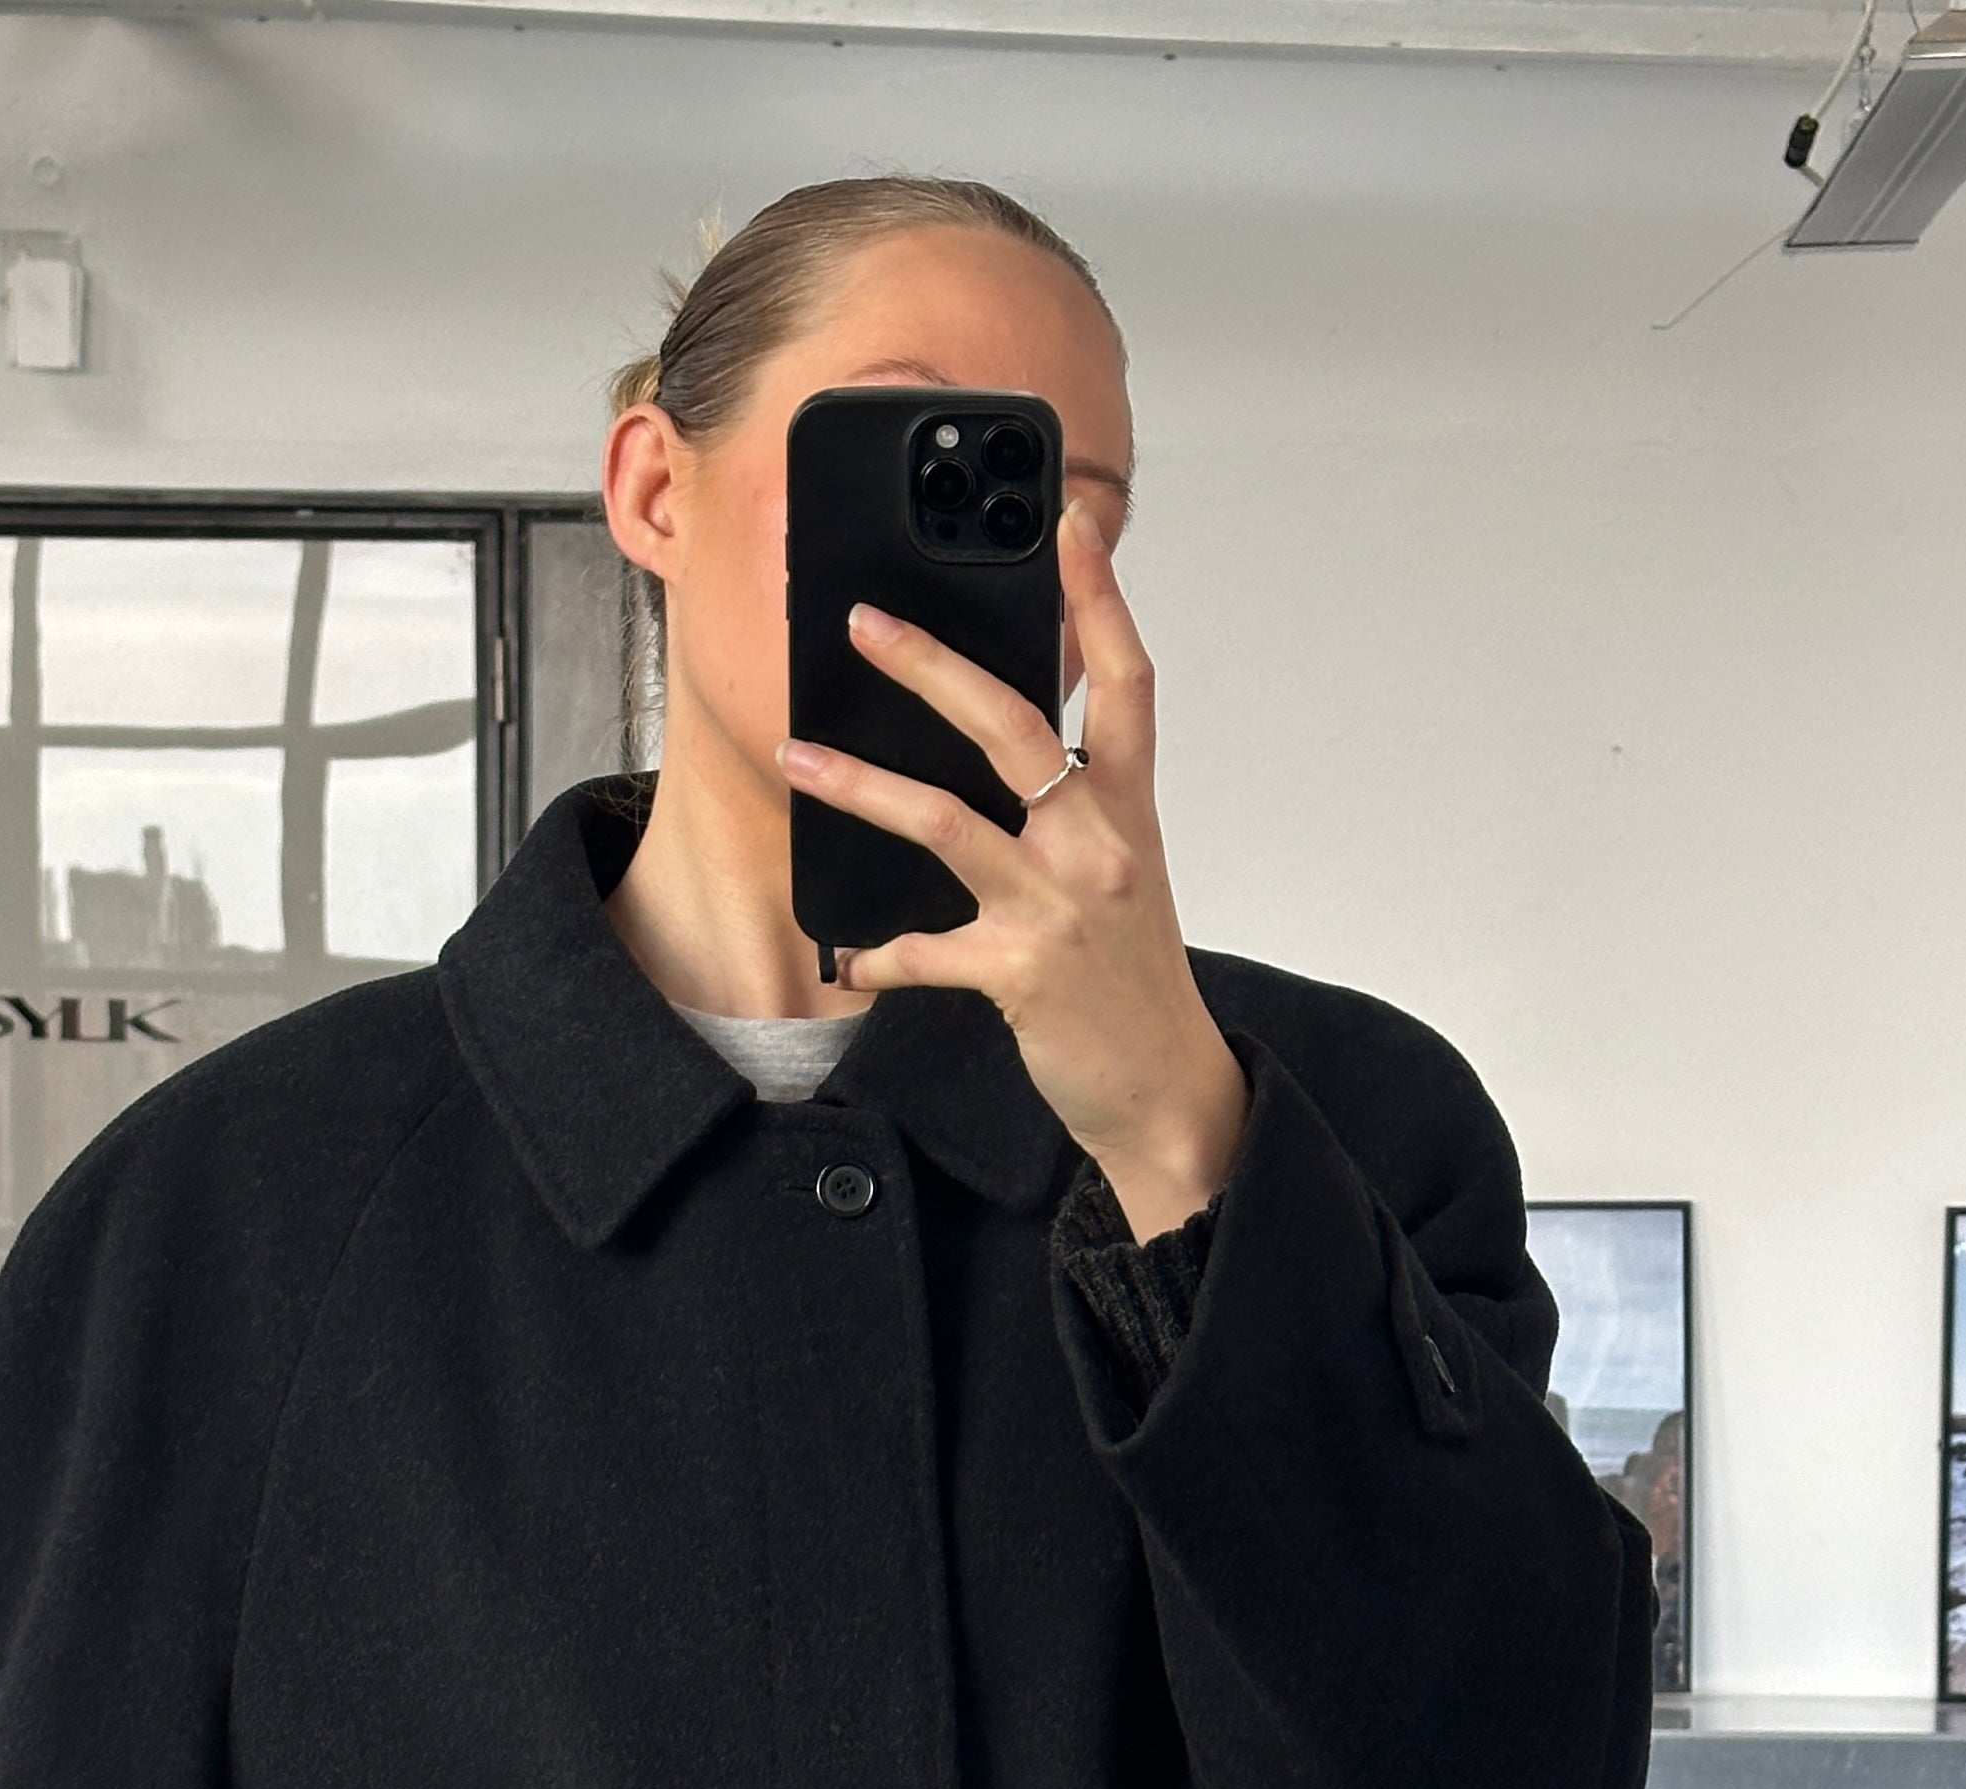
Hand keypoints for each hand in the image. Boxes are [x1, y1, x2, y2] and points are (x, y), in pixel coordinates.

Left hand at [775, 501, 1245, 1241]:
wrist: (1168, 1089)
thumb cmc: (1134, 980)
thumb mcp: (1121, 875)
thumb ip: (1073, 809)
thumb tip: (1001, 751)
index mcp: (1128, 810)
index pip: (1124, 680)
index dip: (1097, 596)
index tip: (1066, 521)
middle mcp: (1098, 844)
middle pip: (1012, 726)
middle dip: (932, 664)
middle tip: (866, 620)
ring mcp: (1058, 906)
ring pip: (946, 822)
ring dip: (861, 785)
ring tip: (797, 756)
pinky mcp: (1019, 972)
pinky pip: (928, 951)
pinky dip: (885, 951)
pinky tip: (853, 952)